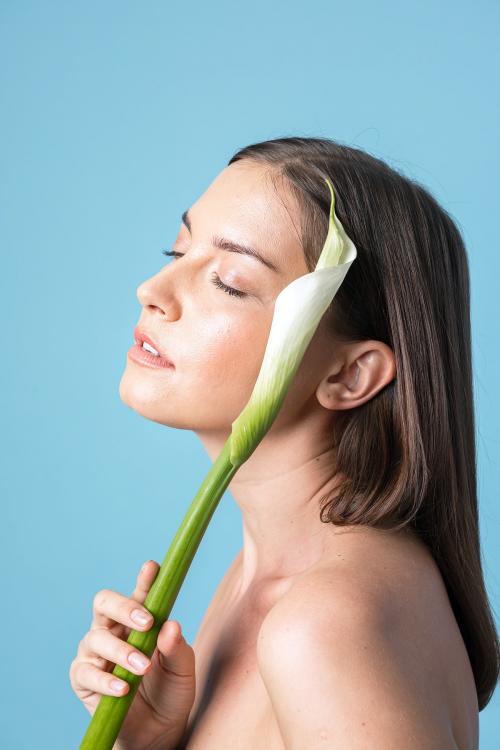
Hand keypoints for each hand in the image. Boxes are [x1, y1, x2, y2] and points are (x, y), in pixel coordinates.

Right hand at [69, 560, 195, 749]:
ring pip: (97, 638)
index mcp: (139, 620)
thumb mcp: (183, 670)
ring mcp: (95, 653)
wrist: (157, 734)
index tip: (153, 568)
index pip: (139, 594)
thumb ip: (178, 648)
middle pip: (104, 603)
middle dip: (125, 607)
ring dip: (122, 651)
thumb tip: (171, 624)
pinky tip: (123, 688)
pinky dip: (106, 680)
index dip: (144, 579)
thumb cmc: (171, 693)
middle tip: (147, 622)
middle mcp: (113, 630)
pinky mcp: (83, 678)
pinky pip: (86, 672)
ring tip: (143, 667)